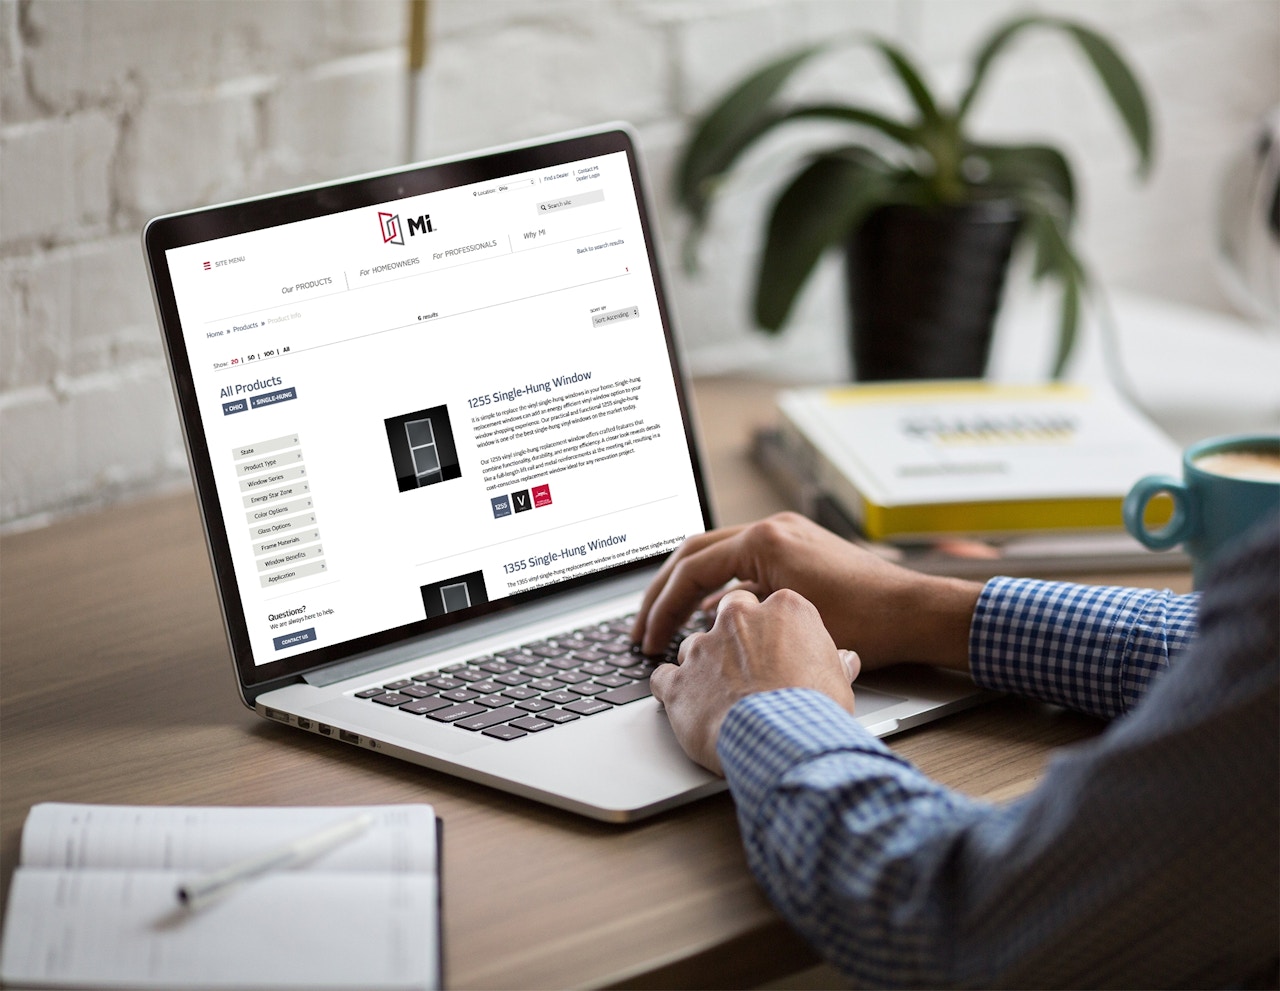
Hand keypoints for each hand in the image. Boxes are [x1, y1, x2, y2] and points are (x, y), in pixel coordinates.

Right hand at [633, 513, 980, 672]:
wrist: (917, 612)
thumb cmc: (867, 623)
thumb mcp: (789, 623)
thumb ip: (738, 618)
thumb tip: (702, 629)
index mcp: (765, 540)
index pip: (692, 569)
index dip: (662, 608)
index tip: (648, 639)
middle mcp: (773, 529)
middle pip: (694, 554)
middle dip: (663, 593)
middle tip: (642, 628)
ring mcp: (786, 535)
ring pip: (717, 556)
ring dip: (689, 589)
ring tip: (668, 625)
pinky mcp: (798, 549)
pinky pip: (744, 564)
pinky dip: (721, 589)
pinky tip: (712, 620)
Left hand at [650, 587, 858, 773]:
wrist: (782, 740)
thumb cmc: (814, 710)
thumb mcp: (838, 681)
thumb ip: (834, 662)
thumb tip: (845, 661)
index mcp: (783, 609)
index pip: (771, 606)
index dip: (773, 632)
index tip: (777, 650)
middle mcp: (738, 619)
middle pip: (728, 615)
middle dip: (734, 637)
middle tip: (747, 666)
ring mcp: (703, 648)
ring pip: (694, 646)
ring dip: (703, 666)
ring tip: (721, 696)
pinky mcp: (678, 681)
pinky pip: (664, 678)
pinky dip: (672, 690)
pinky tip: (686, 705)